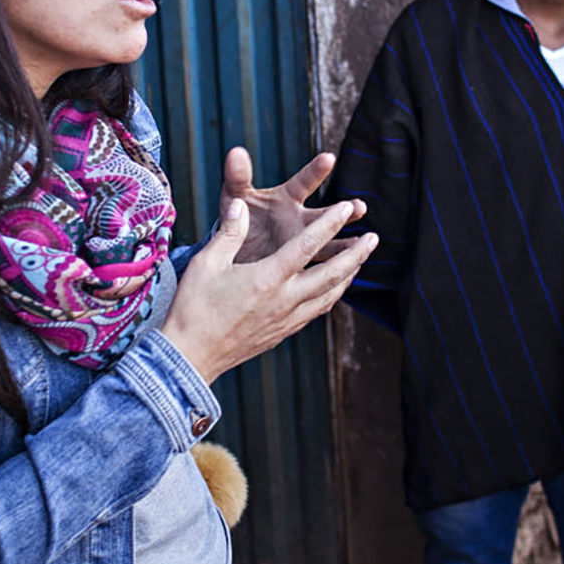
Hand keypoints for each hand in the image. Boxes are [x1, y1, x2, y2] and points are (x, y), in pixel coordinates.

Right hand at [161, 197, 377, 384]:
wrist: (190, 357)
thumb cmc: (193, 308)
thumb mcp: (206, 263)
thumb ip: (229, 232)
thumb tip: (242, 206)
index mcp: (267, 278)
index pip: (308, 245)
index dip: (331, 223)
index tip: (347, 207)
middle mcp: (284, 300)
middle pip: (332, 274)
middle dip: (356, 254)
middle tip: (373, 239)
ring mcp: (285, 320)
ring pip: (329, 296)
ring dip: (348, 277)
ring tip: (359, 262)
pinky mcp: (281, 333)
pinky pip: (315, 312)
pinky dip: (330, 297)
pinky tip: (331, 291)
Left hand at [218, 147, 361, 263]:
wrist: (234, 249)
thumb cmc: (237, 216)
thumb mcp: (234, 196)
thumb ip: (237, 176)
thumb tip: (236, 152)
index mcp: (286, 197)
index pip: (303, 182)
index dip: (315, 171)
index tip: (329, 158)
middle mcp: (301, 218)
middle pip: (326, 213)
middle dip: (344, 210)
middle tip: (359, 207)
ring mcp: (304, 241)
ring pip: (330, 241)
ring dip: (347, 242)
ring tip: (363, 242)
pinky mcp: (302, 263)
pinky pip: (321, 265)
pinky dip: (336, 267)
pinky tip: (353, 267)